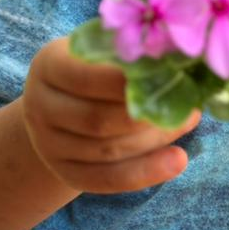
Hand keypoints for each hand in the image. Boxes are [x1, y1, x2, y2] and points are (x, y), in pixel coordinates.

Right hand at [21, 37, 200, 193]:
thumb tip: (180, 55)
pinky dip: (145, 172)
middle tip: (189, 103)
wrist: (62, 105)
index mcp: (48, 66)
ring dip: (154, 139)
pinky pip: (107, 179)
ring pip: (107, 150)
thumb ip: (131, 52)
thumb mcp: (103, 51)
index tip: (168, 74)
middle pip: (97, 119)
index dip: (126, 81)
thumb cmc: (96, 68)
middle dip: (147, 116)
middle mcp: (40, 106)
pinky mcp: (65, 172)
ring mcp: (48, 144)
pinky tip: (178, 160)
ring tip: (187, 121)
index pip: (84, 77)